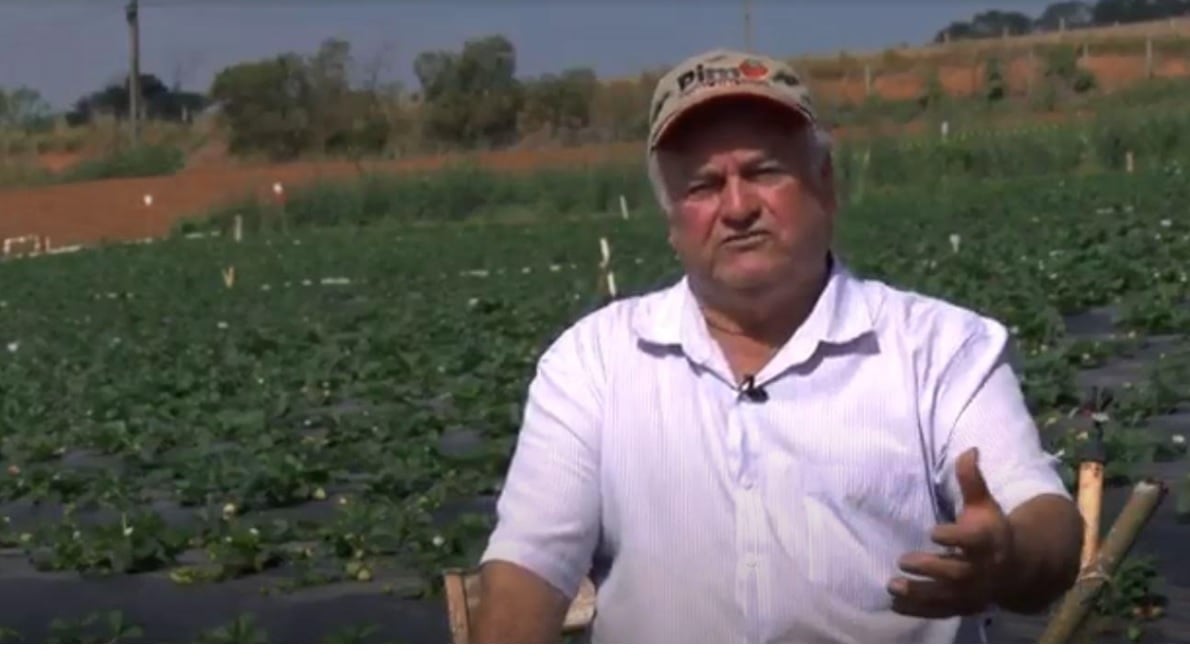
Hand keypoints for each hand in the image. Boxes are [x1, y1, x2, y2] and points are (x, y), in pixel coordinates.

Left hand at [887, 448, 1015, 617]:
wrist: (1018, 567)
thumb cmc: (992, 531)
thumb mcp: (984, 504)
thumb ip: (972, 480)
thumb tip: (969, 449)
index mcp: (988, 542)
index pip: (972, 541)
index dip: (954, 537)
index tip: (933, 532)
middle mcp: (982, 570)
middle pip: (956, 573)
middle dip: (931, 568)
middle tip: (903, 560)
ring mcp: (973, 592)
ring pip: (946, 596)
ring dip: (919, 593)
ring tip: (892, 586)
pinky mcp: (964, 606)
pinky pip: (941, 611)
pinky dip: (919, 611)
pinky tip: (895, 605)